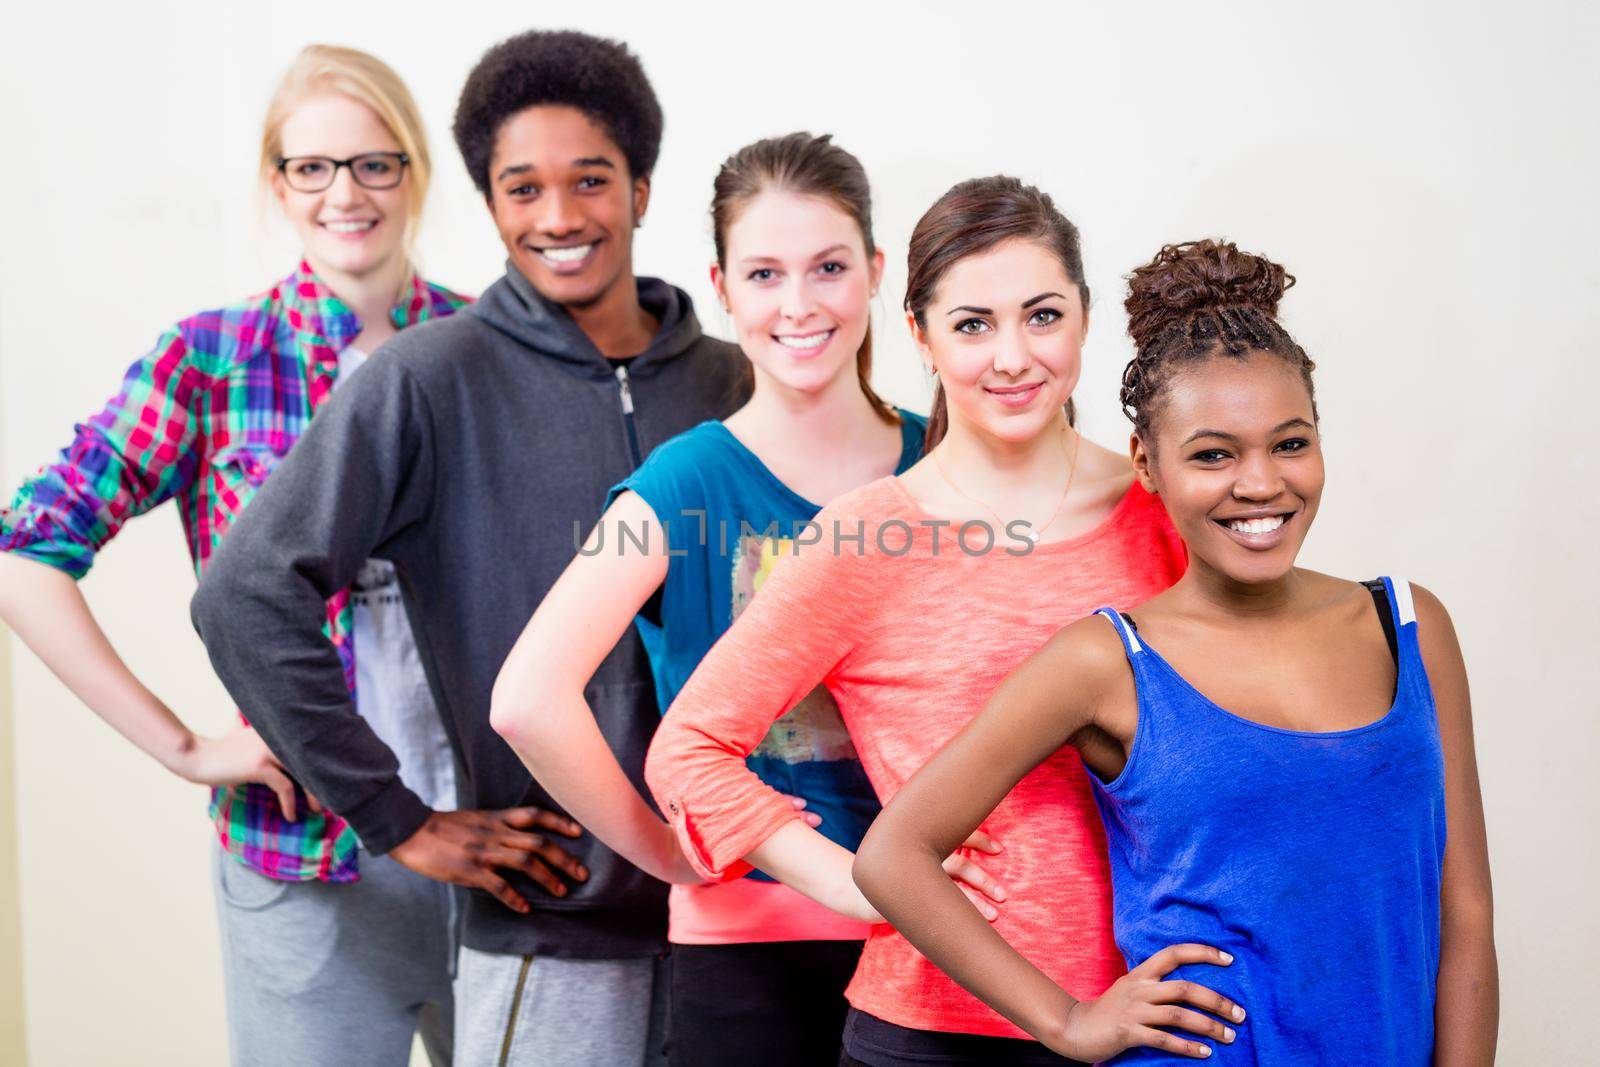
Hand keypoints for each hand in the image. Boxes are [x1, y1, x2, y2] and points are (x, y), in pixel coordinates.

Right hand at [173, 724, 321, 820]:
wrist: (197, 756)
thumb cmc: (223, 752)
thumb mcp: (250, 742)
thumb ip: (269, 744)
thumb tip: (289, 763)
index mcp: (279, 730)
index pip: (311, 744)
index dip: (326, 761)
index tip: (334, 778)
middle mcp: (279, 736)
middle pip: (313, 758)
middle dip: (326, 779)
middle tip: (333, 797)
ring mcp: (269, 749)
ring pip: (305, 772)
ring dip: (314, 794)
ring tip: (318, 810)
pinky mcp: (260, 765)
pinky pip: (285, 787)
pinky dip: (291, 804)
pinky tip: (290, 816)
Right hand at [390, 807, 588, 912]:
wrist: (411, 831)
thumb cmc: (442, 827)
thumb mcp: (475, 819)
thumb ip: (496, 827)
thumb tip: (514, 839)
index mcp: (497, 819)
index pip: (535, 815)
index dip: (560, 822)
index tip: (579, 832)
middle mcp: (496, 832)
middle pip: (539, 842)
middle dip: (564, 858)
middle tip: (582, 873)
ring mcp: (484, 851)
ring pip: (526, 862)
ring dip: (548, 877)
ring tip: (562, 892)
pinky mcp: (470, 869)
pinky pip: (498, 885)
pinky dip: (514, 897)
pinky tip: (524, 908)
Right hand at [847, 829, 1007, 925]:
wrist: (858, 890)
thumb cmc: (894, 868)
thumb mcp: (914, 850)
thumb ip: (936, 840)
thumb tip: (965, 827)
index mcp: (921, 841)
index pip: (956, 834)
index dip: (979, 839)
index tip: (999, 849)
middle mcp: (917, 858)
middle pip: (958, 865)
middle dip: (983, 880)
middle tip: (1003, 894)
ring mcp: (912, 882)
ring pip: (950, 890)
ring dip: (975, 903)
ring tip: (994, 915)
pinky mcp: (905, 903)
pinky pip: (938, 909)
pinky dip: (957, 917)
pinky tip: (970, 926)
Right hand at [1053, 943, 1243, 1059]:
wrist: (1076, 1028)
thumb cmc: (1110, 1010)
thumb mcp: (1131, 988)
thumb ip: (1155, 983)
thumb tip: (1190, 985)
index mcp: (1141, 974)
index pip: (1174, 953)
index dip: (1202, 952)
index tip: (1229, 959)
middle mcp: (1139, 988)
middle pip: (1184, 987)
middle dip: (1217, 1001)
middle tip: (1240, 1014)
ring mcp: (1133, 1010)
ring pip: (1179, 1015)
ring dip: (1208, 1026)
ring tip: (1229, 1036)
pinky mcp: (1128, 1033)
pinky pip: (1164, 1039)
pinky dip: (1187, 1047)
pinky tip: (1204, 1052)